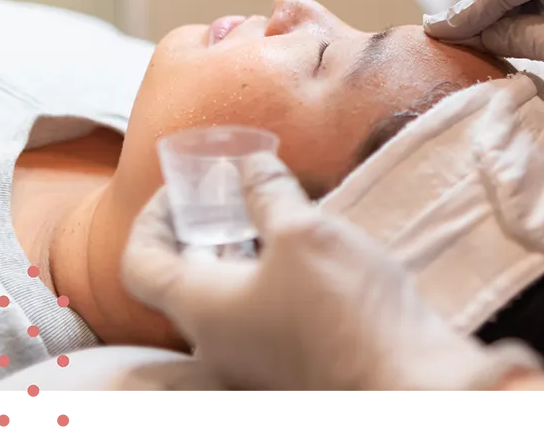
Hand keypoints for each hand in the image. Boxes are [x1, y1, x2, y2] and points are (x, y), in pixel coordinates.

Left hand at [121, 152, 541, 394]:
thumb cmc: (344, 309)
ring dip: (241, 257)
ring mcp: (253, 362)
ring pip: (227, 301)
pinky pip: (263, 318)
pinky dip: (270, 282)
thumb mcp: (304, 232)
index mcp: (200, 308)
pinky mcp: (291, 367)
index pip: (140, 262)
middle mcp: (215, 343)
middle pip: (185, 282)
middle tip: (231, 195)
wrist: (404, 380)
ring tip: (275, 220)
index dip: (152, 218)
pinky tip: (310, 261)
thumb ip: (268, 192)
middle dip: (204, 231)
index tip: (183, 188)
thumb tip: (249, 162)